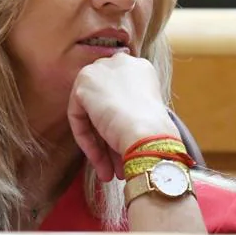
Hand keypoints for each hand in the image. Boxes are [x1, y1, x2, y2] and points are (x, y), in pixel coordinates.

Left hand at [67, 54, 178, 181]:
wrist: (149, 134)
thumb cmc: (156, 131)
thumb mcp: (147, 114)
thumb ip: (129, 110)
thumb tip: (115, 128)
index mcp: (140, 68)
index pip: (120, 93)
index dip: (119, 121)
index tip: (125, 144)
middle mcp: (120, 62)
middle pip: (104, 102)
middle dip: (108, 136)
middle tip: (116, 163)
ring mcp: (100, 70)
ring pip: (92, 113)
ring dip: (101, 146)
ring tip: (111, 172)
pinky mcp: (83, 84)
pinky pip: (79, 117)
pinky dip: (87, 141)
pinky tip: (101, 163)